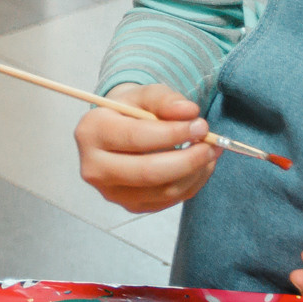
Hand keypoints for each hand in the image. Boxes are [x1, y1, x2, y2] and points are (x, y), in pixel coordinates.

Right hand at [76, 82, 219, 213]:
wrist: (116, 132)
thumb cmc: (130, 111)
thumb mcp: (144, 96)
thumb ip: (165, 99)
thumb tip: (189, 111)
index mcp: (91, 132)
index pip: (136, 137)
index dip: (173, 133)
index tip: (200, 125)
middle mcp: (94, 167)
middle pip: (148, 172)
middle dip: (187, 159)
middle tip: (211, 144)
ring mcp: (111, 192)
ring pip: (163, 190)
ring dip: (195, 172)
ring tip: (210, 151)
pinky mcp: (130, 206)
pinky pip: (169, 201)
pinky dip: (192, 183)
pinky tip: (200, 166)